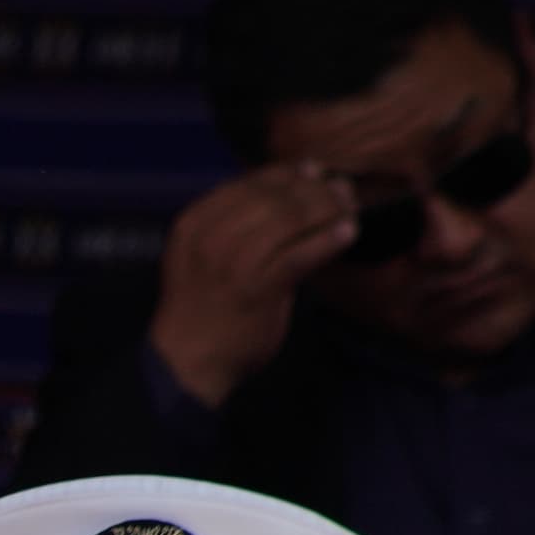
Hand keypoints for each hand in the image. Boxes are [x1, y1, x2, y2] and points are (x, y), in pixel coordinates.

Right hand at [145, 162, 358, 407]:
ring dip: (327, 209)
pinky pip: (301, 254)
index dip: (288, 173)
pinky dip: (328, 240)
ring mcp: (234, 263)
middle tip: (341, 191)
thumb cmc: (202, 309)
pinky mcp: (258, 289)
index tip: (315, 172)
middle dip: (315, 189)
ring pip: (291, 218)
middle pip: (274, 196)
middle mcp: (212, 236)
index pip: (248, 183)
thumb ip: (233, 227)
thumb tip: (285, 195)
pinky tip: (347, 233)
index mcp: (195, 223)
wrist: (188, 361)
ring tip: (347, 211)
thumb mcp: (202, 256)